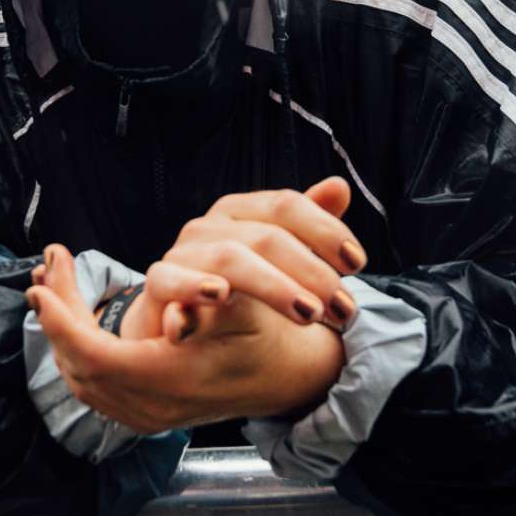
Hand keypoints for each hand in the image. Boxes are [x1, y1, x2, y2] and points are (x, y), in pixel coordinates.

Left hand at [29, 249, 344, 432]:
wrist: (288, 380)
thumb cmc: (268, 339)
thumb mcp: (248, 317)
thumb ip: (209, 313)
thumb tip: (176, 317)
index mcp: (171, 380)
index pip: (94, 357)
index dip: (62, 323)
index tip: (41, 288)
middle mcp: (152, 406)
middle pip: (78, 367)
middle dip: (55, 320)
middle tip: (44, 276)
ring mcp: (147, 416)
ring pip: (82, 380)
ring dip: (62, 335)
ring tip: (52, 290)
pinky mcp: (146, 415)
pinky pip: (95, 388)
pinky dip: (77, 353)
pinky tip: (73, 322)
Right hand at [114, 177, 366, 340]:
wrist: (181, 329)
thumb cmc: (237, 294)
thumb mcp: (278, 262)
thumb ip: (308, 227)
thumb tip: (339, 186)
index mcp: (242, 212)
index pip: (287, 205)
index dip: (326, 231)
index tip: (357, 264)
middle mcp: (210, 226)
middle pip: (266, 236)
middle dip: (312, 272)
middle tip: (343, 309)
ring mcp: (182, 253)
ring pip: (229, 258)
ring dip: (273, 286)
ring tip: (308, 313)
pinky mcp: (158, 285)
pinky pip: (171, 280)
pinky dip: (194, 287)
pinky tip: (220, 295)